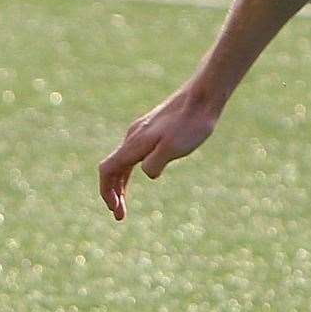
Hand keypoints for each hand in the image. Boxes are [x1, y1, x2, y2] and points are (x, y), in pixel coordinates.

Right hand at [97, 85, 219, 220]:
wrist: (204, 96)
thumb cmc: (191, 124)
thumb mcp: (174, 148)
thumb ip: (154, 163)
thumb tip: (146, 174)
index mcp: (135, 143)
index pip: (108, 170)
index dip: (106, 191)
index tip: (114, 209)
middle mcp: (133, 136)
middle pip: (113, 168)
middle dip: (113, 192)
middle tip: (120, 215)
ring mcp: (143, 131)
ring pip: (123, 160)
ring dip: (121, 183)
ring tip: (124, 202)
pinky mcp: (154, 128)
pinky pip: (135, 153)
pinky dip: (131, 169)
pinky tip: (145, 173)